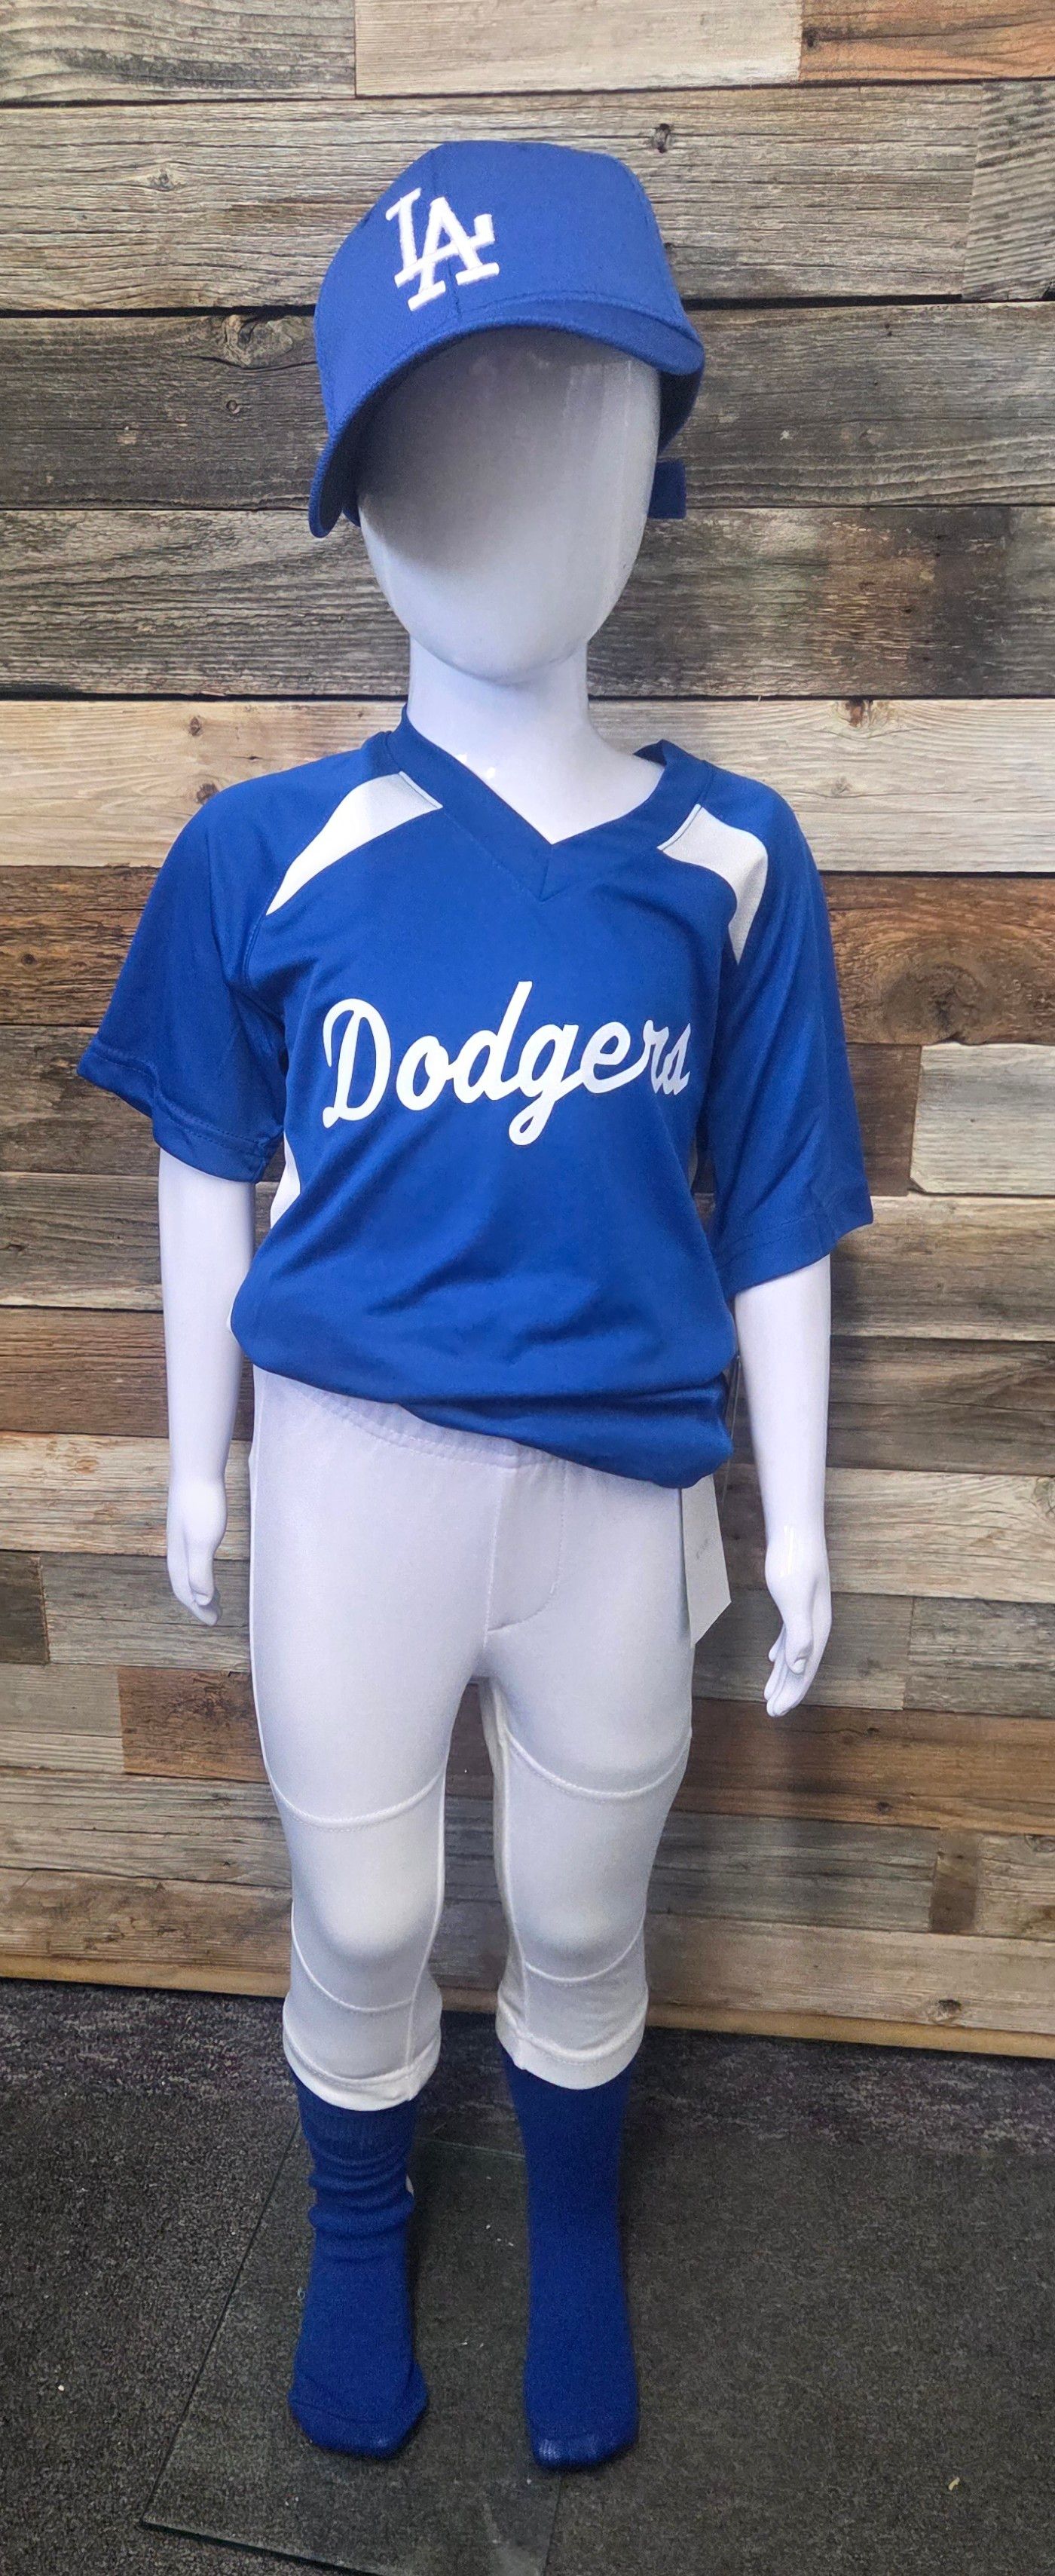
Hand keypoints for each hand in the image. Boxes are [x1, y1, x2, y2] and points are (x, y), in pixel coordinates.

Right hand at [166, 1472, 228, 1625]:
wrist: (196, 1470)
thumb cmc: (201, 1505)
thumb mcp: (203, 1541)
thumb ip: (200, 1571)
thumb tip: (202, 1600)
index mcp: (179, 1557)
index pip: (185, 1592)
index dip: (198, 1609)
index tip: (213, 1622)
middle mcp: (177, 1550)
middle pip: (184, 1584)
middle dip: (198, 1603)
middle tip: (215, 1616)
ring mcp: (182, 1536)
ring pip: (188, 1571)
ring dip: (199, 1588)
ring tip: (215, 1598)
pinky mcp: (190, 1524)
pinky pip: (193, 1556)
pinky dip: (201, 1569)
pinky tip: (208, 1563)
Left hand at [763, 1524, 831, 1717]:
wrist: (795, 1529)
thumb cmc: (792, 1562)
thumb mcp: (793, 1599)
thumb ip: (799, 1633)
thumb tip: (801, 1667)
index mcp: (816, 1627)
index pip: (805, 1670)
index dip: (792, 1693)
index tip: (777, 1712)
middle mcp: (816, 1624)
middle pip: (801, 1666)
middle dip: (787, 1690)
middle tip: (771, 1712)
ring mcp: (807, 1612)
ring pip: (795, 1653)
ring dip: (783, 1675)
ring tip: (769, 1694)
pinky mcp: (796, 1601)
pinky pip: (790, 1636)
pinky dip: (782, 1652)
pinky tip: (773, 1660)